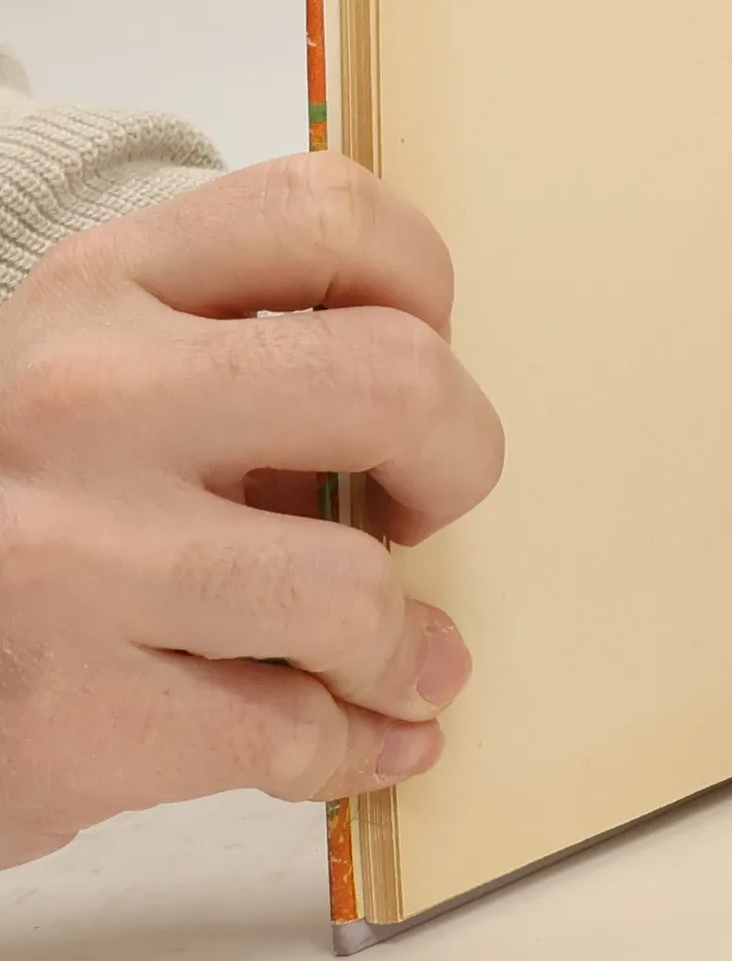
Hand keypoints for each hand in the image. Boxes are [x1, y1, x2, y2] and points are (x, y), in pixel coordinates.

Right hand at [0, 154, 503, 868]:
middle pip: (397, 385)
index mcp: (100, 287)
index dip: (421, 287)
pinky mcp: (66, 714)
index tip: (419, 349)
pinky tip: (353, 736)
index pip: (327, 214)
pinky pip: (292, 732)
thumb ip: (232, 366)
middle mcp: (85, 401)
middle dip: (457, 459)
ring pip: (355, 591)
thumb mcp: (86, 377)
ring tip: (393, 658)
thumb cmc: (9, 496)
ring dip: (402, 648)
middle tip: (423, 504)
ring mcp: (71, 558)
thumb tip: (421, 438)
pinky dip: (350, 746)